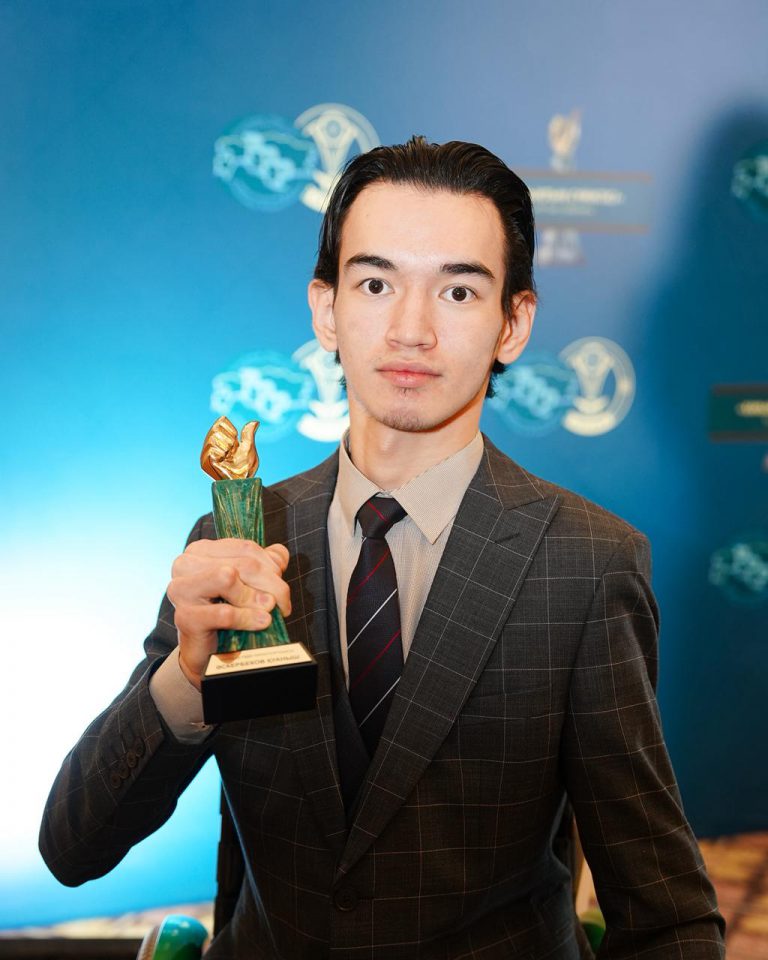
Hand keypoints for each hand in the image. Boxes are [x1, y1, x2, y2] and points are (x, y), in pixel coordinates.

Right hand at [166, 538, 290, 689]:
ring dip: (256, 598)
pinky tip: (261, 622)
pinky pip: (224, 613)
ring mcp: (181, 589)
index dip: (271, 566)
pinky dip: (247, 618)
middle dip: (271, 584)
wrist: (206, 651)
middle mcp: (186, 564)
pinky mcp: (185, 616)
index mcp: (201, 550)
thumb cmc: (225, 611)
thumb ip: (264, 564)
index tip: (281, 583)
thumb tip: (279, 555)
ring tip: (269, 611)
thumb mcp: (247, 583)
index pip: (246, 548)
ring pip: (228, 578)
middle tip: (282, 603)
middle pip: (243, 564)